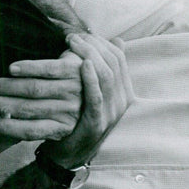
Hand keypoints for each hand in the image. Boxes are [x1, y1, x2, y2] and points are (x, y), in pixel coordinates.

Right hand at [0, 50, 82, 152]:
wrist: (89, 75)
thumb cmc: (56, 102)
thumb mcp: (42, 121)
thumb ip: (17, 132)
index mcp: (61, 128)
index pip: (31, 131)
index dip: (7, 128)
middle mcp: (69, 110)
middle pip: (29, 109)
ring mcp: (73, 89)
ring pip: (36, 89)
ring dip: (9, 87)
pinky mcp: (73, 69)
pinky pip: (48, 69)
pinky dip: (28, 69)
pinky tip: (11, 69)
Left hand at [40, 33, 133, 167]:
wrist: (67, 154)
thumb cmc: (76, 118)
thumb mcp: (91, 92)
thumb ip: (101, 70)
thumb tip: (117, 40)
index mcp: (121, 92)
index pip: (118, 59)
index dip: (101, 43)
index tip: (80, 33)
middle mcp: (121, 102)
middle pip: (114, 64)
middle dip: (93, 45)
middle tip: (71, 36)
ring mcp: (111, 114)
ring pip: (107, 77)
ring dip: (89, 55)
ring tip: (71, 43)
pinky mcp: (97, 124)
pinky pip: (98, 98)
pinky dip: (92, 79)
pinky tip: (82, 65)